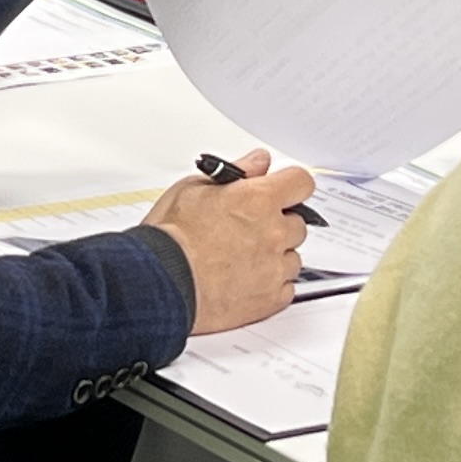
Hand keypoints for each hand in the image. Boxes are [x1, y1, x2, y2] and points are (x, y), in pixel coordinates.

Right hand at [144, 148, 320, 333]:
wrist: (159, 283)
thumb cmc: (170, 239)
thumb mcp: (193, 188)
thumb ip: (236, 172)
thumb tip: (258, 162)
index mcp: (258, 200)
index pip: (301, 182)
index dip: (291, 186)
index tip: (283, 192)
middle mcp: (273, 233)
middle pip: (298, 223)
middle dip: (278, 224)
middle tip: (248, 230)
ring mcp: (274, 268)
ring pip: (293, 258)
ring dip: (276, 256)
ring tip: (241, 259)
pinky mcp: (270, 299)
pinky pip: (286, 288)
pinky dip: (271, 285)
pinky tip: (245, 280)